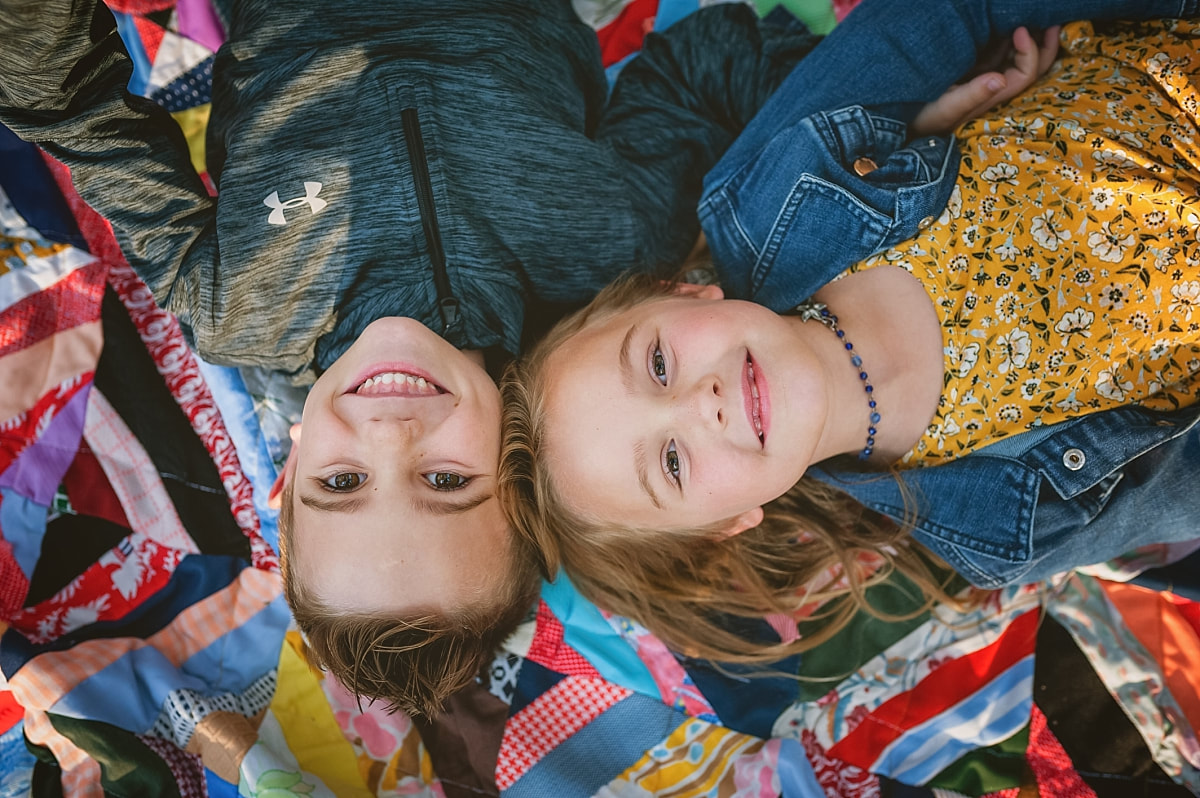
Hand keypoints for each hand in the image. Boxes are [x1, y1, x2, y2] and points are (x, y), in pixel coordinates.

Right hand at [911, 26, 1059, 135]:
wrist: (901, 119)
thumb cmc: (921, 118)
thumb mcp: (944, 109)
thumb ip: (971, 95)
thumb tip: (1000, 78)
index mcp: (991, 96)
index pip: (1024, 74)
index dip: (1030, 51)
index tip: (1020, 29)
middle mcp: (992, 87)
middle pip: (1030, 68)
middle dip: (1044, 45)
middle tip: (1052, 20)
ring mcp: (982, 77)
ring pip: (1015, 58)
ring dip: (1026, 37)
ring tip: (1031, 17)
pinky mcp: (970, 69)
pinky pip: (995, 51)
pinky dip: (1004, 36)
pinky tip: (1005, 22)